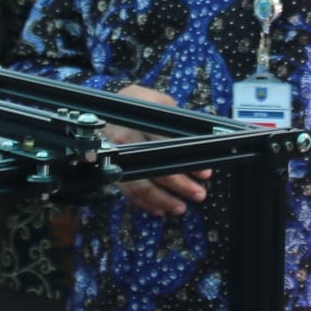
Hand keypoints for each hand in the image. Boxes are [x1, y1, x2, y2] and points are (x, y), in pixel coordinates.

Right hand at [107, 83, 209, 214]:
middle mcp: (126, 143)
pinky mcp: (114, 171)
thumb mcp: (158, 101)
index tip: (204, 173)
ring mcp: (118, 159)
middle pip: (154, 169)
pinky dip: (145, 203)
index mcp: (140, 124)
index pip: (168, 147)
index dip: (187, 162)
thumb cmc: (136, 104)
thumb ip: (176, 117)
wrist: (106, 109)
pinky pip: (129, 192)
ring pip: (140, 186)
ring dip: (162, 200)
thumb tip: (201, 137)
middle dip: (179, 185)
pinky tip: (159, 209)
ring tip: (180, 207)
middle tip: (199, 194)